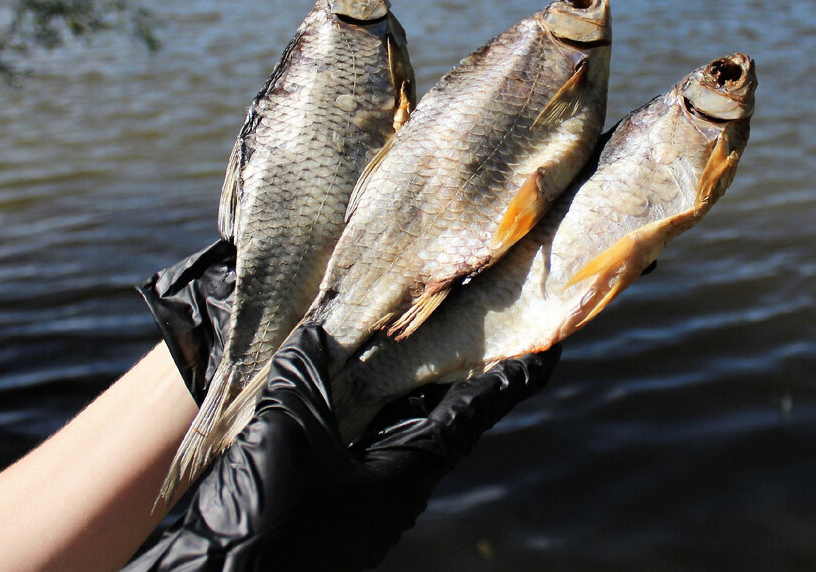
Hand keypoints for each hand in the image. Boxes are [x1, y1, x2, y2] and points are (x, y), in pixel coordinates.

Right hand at [131, 244, 559, 570]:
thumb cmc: (268, 518)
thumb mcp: (291, 433)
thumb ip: (309, 374)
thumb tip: (320, 327)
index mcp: (409, 470)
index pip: (477, 407)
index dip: (511, 372)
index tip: (547, 338)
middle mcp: (396, 478)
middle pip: (440, 404)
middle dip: (451, 353)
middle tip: (466, 298)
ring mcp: (361, 487)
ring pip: (394, 415)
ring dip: (397, 368)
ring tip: (406, 312)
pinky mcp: (324, 487)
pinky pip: (353, 429)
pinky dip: (352, 391)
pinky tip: (336, 359)